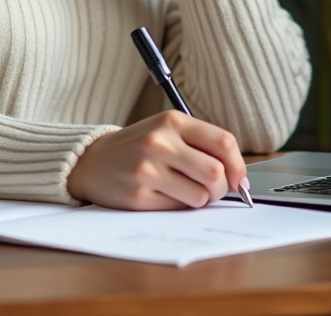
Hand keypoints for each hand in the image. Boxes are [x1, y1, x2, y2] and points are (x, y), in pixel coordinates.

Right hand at [66, 110, 249, 209]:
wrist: (92, 160)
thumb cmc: (137, 147)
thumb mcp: (166, 130)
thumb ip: (199, 144)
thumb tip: (236, 177)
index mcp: (172, 120)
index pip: (223, 142)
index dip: (237, 165)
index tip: (237, 179)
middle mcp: (160, 142)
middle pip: (215, 173)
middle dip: (220, 188)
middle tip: (210, 189)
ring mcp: (148, 169)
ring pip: (200, 196)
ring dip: (198, 199)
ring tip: (182, 190)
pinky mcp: (139, 195)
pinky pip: (178, 209)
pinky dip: (178, 206)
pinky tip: (162, 195)